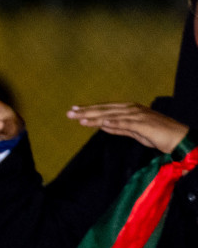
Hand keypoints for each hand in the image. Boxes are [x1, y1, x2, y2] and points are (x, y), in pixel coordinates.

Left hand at [69, 103, 188, 153]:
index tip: (74, 110)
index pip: (105, 108)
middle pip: (105, 110)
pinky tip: (102, 123)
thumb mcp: (133, 132)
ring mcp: (137, 115)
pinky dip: (113, 122)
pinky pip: (126, 123)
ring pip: (112, 115)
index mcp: (129, 109)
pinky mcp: (143, 123)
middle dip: (86, 111)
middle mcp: (132, 109)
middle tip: (69, 113)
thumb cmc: (157, 134)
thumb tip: (102, 125)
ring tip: (80, 119)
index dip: (89, 109)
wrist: (177, 138)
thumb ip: (118, 128)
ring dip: (95, 117)